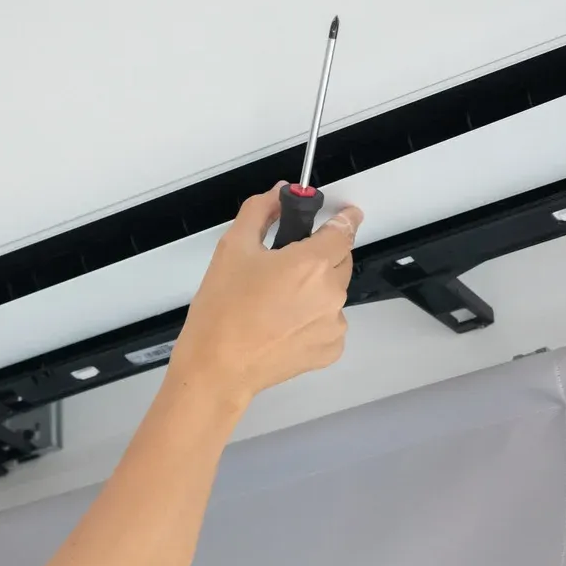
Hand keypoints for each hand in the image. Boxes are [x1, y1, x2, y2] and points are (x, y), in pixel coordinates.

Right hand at [171, 184, 361, 406]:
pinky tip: (283, 323)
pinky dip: (313, 319)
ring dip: (315, 290)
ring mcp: (333, 323)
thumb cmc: (222, 314)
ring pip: (333, 293)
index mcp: (311, 263)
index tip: (347, 214)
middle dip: (319, 257)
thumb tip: (277, 197)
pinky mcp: (330, 349)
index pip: (344, 230)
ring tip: (276, 302)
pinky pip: (329, 322)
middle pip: (339, 261)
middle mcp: (330, 293)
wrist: (218, 368)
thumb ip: (260, 211)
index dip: (344, 218)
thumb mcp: (233, 248)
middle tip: (284, 267)